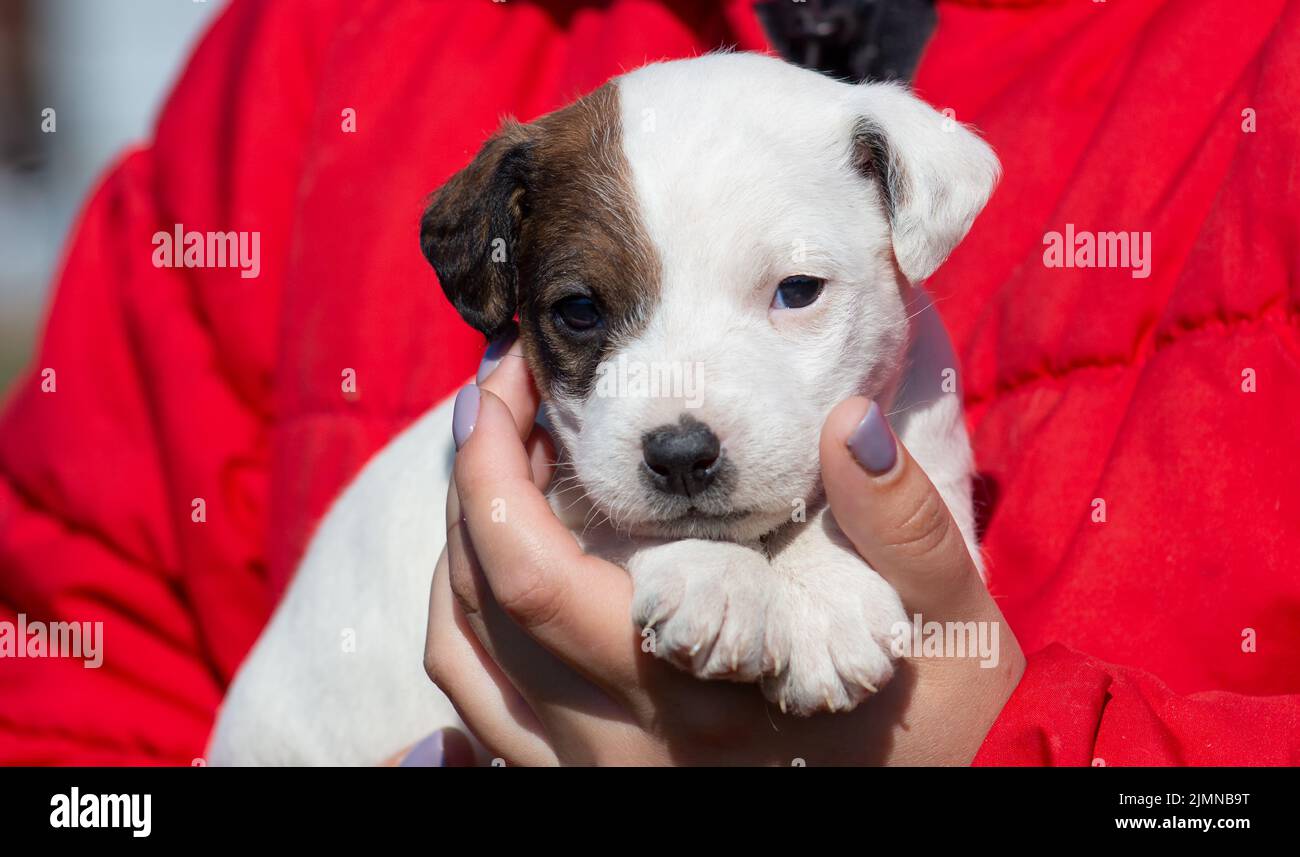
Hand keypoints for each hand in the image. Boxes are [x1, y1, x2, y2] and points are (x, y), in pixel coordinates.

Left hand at [423, 343, 1024, 764]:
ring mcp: (596, 775)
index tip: (505, 383)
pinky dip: (467, 631)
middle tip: (498, 402)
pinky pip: (479, 720)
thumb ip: (905, 527)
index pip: (536, 574)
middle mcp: (623, 744)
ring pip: (465, 663)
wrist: (937, 814)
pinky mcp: (589, 787)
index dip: (495, 467)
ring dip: (458, 552)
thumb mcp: (952, 629)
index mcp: (694, 689)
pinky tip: (492, 575)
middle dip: (469, 485)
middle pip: (481, 607)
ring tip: (496, 471)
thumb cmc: (940, 724)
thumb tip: (849, 425)